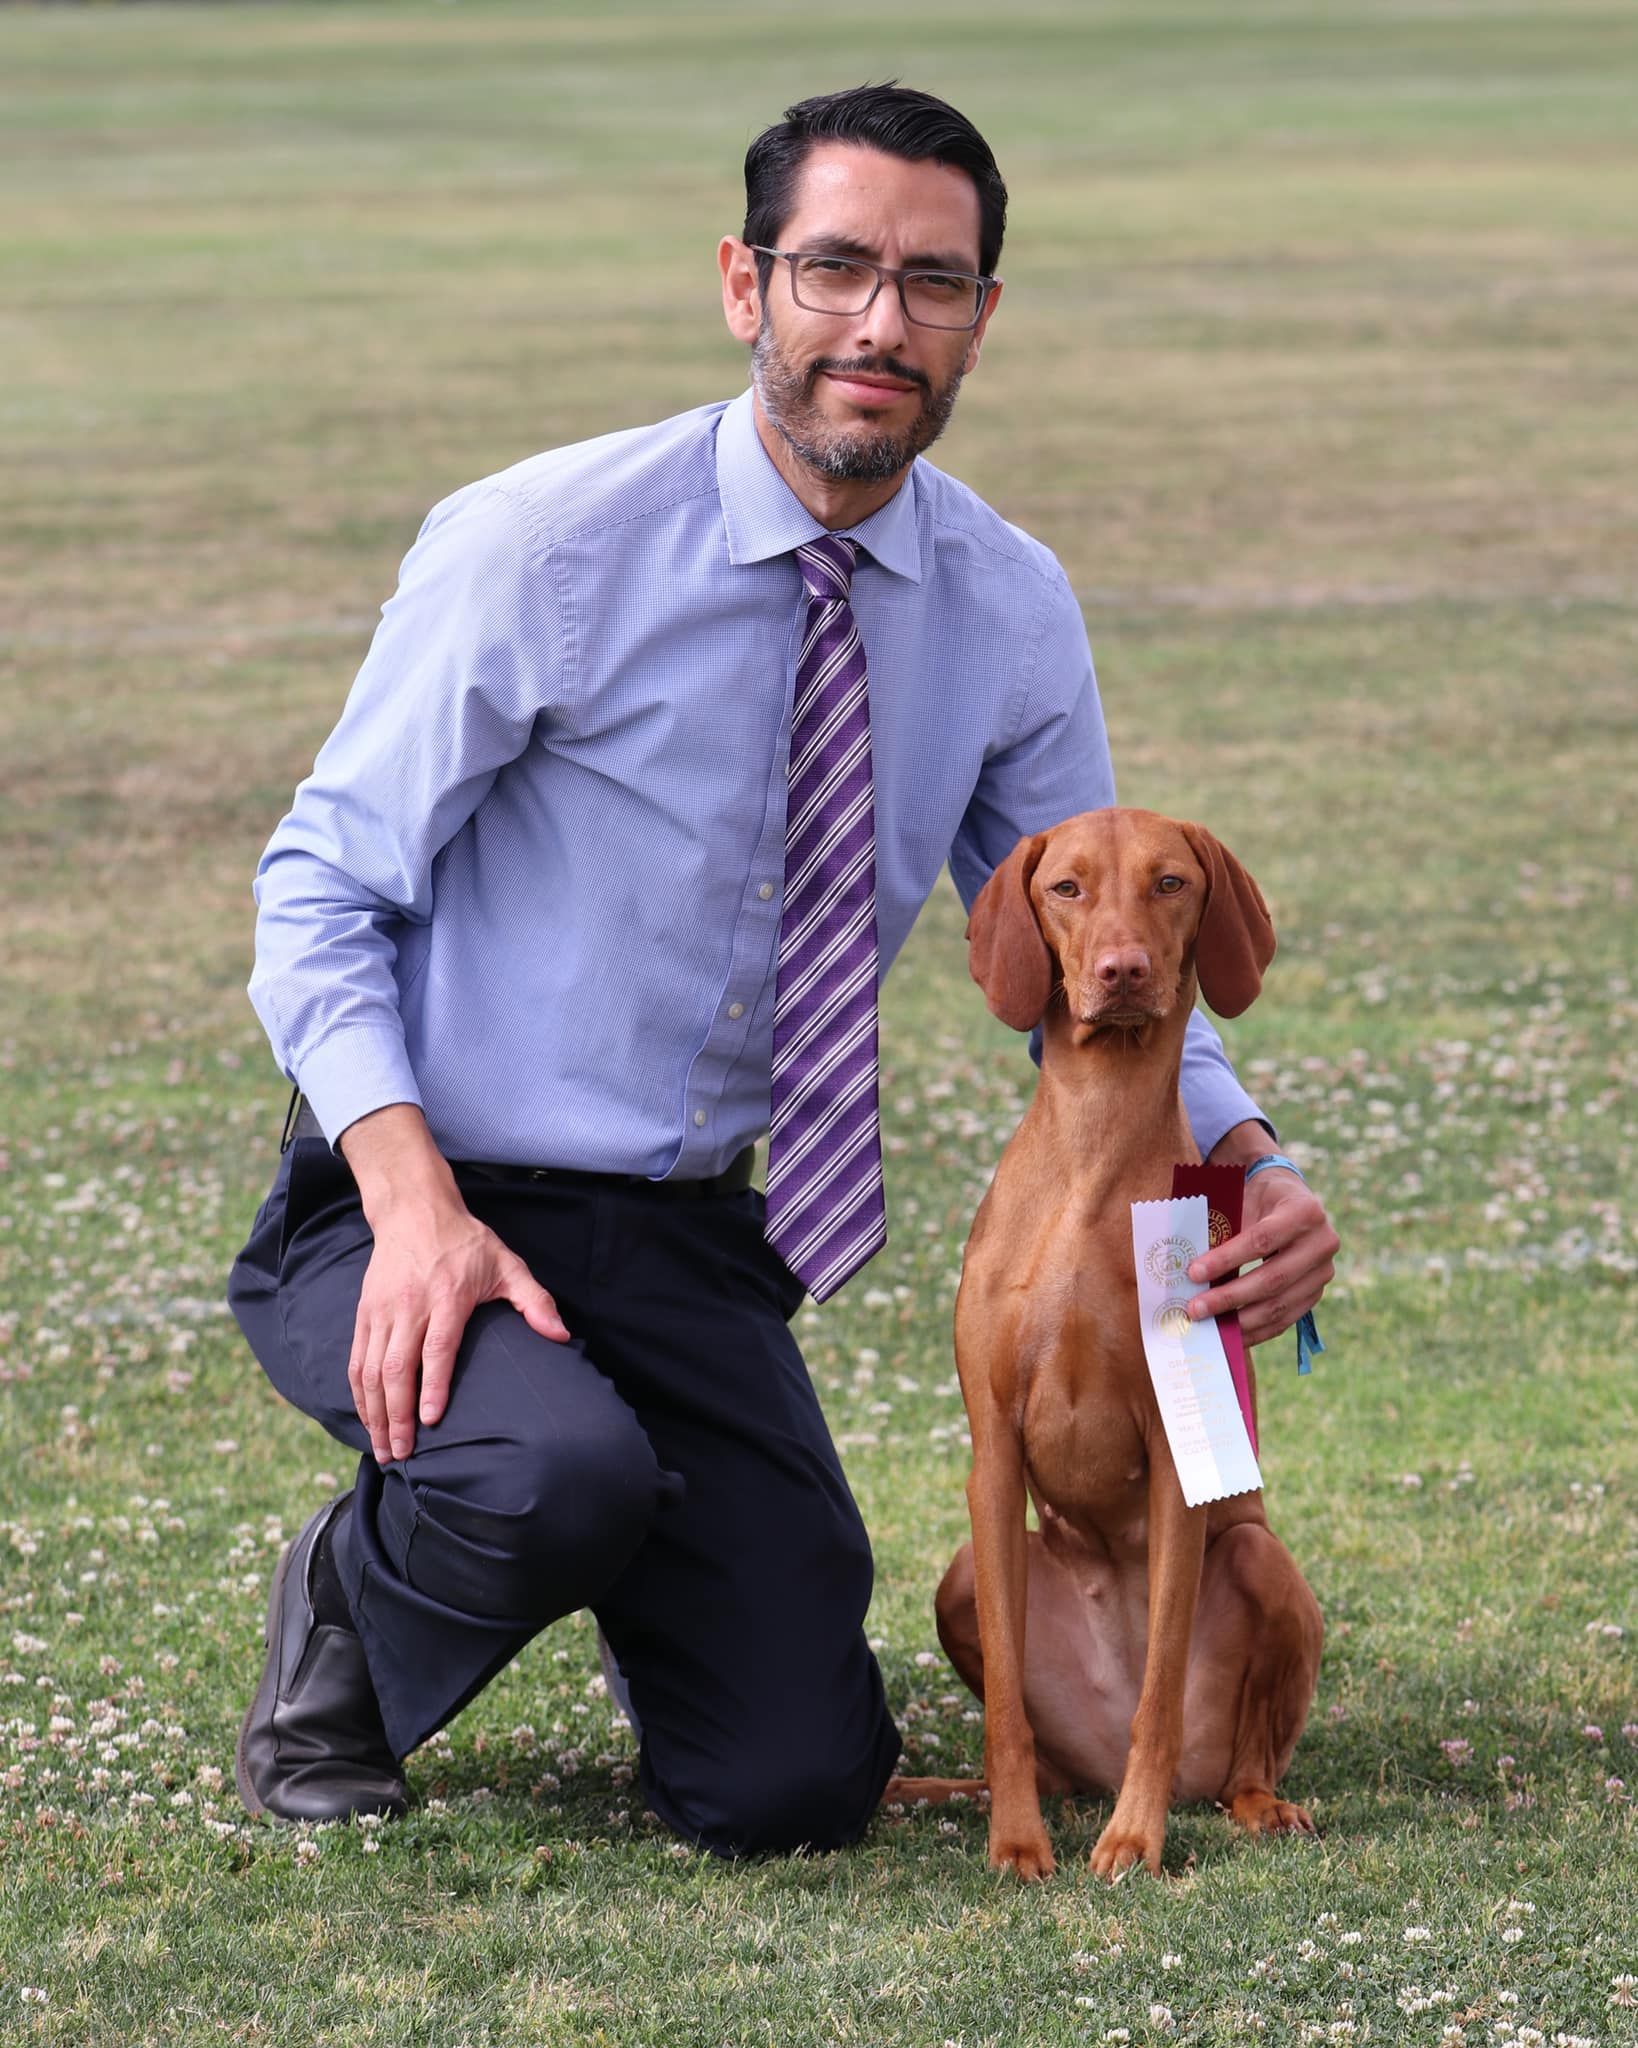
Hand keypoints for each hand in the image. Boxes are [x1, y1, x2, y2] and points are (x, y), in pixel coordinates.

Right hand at [338, 1104, 567, 1463]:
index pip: (436, 1348)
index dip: (432, 1386)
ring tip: (383, 1448)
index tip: (430, 1420)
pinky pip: (356, 1360)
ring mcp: (382, 1311)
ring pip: (371, 1370)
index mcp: (447, 1297)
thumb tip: (561, 1335)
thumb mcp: (506, 1263)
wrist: (414, 1209)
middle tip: (402, 1454)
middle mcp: (409, 1306)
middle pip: (396, 1369)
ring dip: (375, 1413)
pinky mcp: (364, 1313)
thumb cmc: (466, 1242)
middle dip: (396, 1416)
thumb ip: (534, 1300)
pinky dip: (358, 1393)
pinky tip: (367, 1418)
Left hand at [1185, 1165, 1337, 1347]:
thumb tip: (1193, 1271)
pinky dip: (1257, 1330)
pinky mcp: (1316, 1293)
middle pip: (1273, 1279)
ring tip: (1208, 1326)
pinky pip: (1286, 1318)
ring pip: (1280, 1304)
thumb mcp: (1244, 1197)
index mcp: (1304, 1210)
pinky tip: (1231, 1335)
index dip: (1227, 1259)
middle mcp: (1323, 1243)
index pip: (1262, 1240)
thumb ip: (1225, 1228)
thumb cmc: (1259, 1197)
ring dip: (1241, 1320)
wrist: (1290, 1199)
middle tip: (1195, 1309)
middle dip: (1230, 1297)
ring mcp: (1323, 1271)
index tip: (1194, 1273)